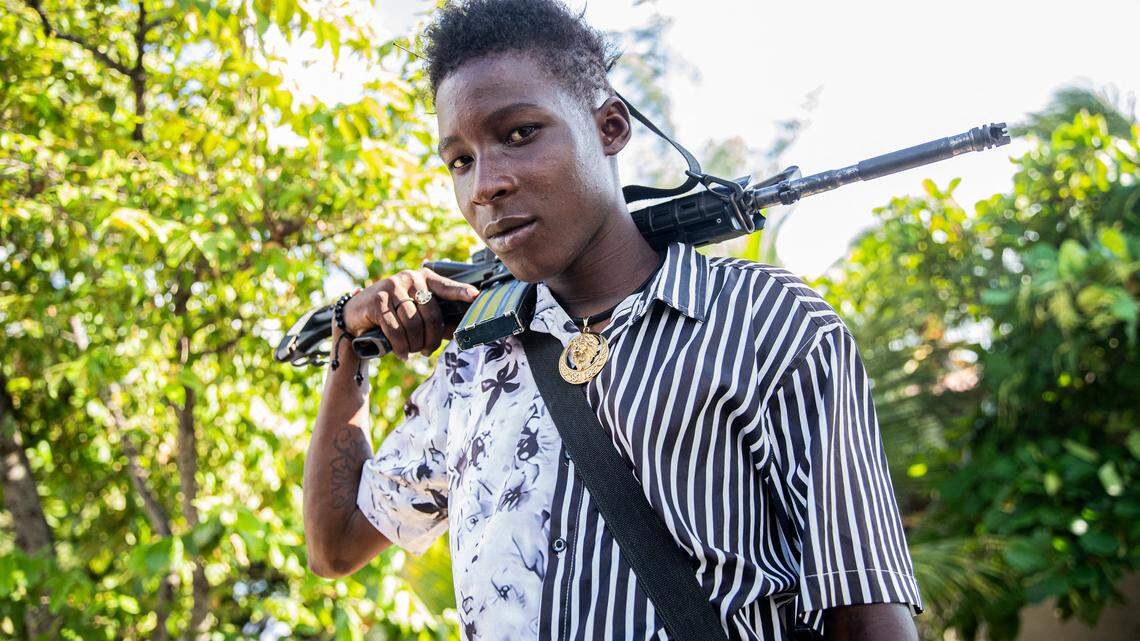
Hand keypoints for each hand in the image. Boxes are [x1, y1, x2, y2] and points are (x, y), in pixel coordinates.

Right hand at [340, 268, 479, 359]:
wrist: (358, 314)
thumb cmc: (394, 314)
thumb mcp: (416, 313)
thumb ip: (436, 319)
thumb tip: (457, 331)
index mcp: (424, 278)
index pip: (445, 286)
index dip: (460, 292)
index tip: (475, 296)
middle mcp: (409, 278)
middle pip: (430, 314)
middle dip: (431, 338)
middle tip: (427, 351)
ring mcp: (392, 287)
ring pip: (412, 324)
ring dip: (414, 344)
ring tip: (412, 352)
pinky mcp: (377, 300)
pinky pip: (394, 329)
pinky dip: (400, 346)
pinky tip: (402, 354)